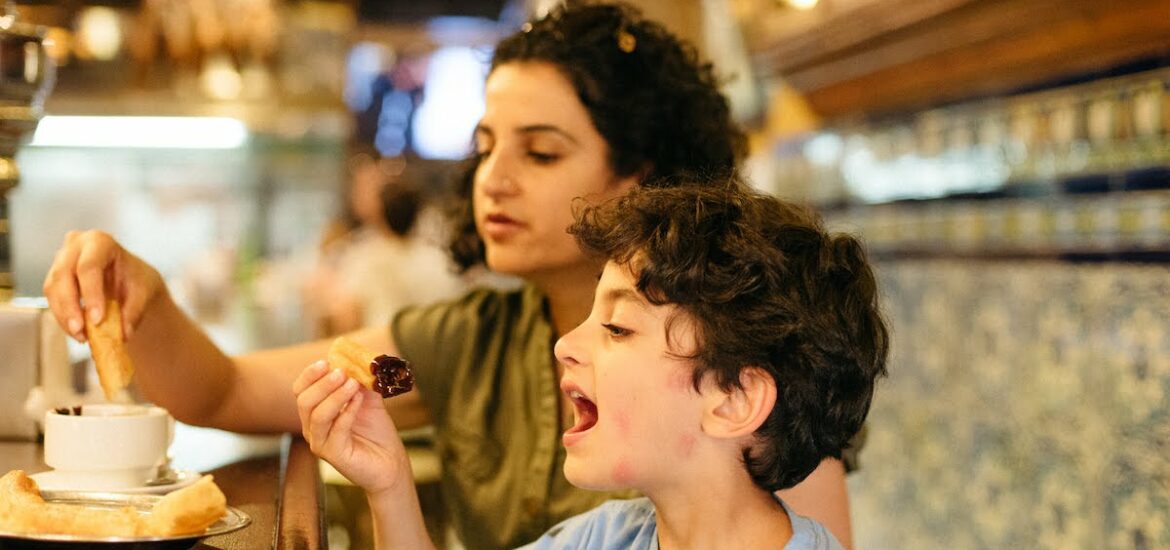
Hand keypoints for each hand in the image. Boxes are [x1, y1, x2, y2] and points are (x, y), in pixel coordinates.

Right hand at [42, 230, 165, 341]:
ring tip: (81, 337)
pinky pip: (52, 298)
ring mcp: (61, 259)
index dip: (90, 293)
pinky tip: (76, 332)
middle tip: (81, 332)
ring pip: (53, 288)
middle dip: (70, 307)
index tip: (97, 319)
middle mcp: (76, 245)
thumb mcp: (143, 292)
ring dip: (64, 316)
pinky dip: (63, 317)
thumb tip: (124, 334)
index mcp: (101, 241)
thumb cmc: (136, 279)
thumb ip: (133, 312)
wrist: (129, 278)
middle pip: (64, 275)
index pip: (89, 266)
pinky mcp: (55, 277)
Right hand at [293, 361, 410, 494]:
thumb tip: (360, 359)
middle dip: (322, 383)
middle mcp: (312, 428)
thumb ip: (362, 381)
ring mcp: (321, 442)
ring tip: (353, 383)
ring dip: (335, 396)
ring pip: (317, 415)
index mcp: (315, 413)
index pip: (301, 391)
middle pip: (304, 401)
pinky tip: (360, 400)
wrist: (391, 462)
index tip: (325, 361)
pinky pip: (336, 430)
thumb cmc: (376, 433)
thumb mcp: (368, 400)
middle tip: (341, 372)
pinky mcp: (334, 454)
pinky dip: (348, 412)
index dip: (310, 375)